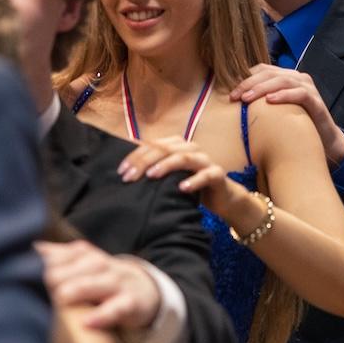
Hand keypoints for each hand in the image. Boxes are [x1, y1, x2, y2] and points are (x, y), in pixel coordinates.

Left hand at [40, 239, 161, 330]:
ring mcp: (116, 283)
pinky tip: (86, 322)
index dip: (38, 269)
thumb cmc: (102, 280)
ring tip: (60, 299)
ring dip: (75, 291)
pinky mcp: (130, 304)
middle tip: (36, 294)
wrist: (145, 291)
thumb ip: (56, 257)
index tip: (20, 280)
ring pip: (93, 284)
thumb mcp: (81, 266)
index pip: (57, 256)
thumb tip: (30, 248)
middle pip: (72, 269)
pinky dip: (102, 315)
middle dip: (54, 281)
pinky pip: (116, 309)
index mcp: (84, 255)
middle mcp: (99, 265)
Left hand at [120, 136, 253, 218]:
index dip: (135, 156)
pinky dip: (193, 181)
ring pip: (183, 158)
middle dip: (144, 162)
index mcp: (178, 145)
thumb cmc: (191, 185)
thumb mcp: (171, 176)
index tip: (121, 171)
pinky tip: (182, 188)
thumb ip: (154, 169)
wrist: (222, 197)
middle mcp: (191, 148)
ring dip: (166, 166)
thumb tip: (126, 169)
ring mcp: (205, 160)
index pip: (153, 145)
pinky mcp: (217, 174)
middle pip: (165, 149)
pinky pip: (206, 175)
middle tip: (129, 177)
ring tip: (151, 176)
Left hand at [228, 65, 343, 163]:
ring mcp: (308, 88)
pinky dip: (284, 95)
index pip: (262, 69)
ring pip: (283, 80)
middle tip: (235, 96)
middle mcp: (297, 78)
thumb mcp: (275, 111)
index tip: (230, 91)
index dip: (245, 77)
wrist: (324, 141)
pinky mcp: (316, 101)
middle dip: (249, 83)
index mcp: (286, 77)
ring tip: (247, 98)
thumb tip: (234, 102)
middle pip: (269, 73)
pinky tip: (270, 101)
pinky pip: (300, 94)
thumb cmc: (295, 125)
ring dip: (262, 88)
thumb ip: (260, 103)